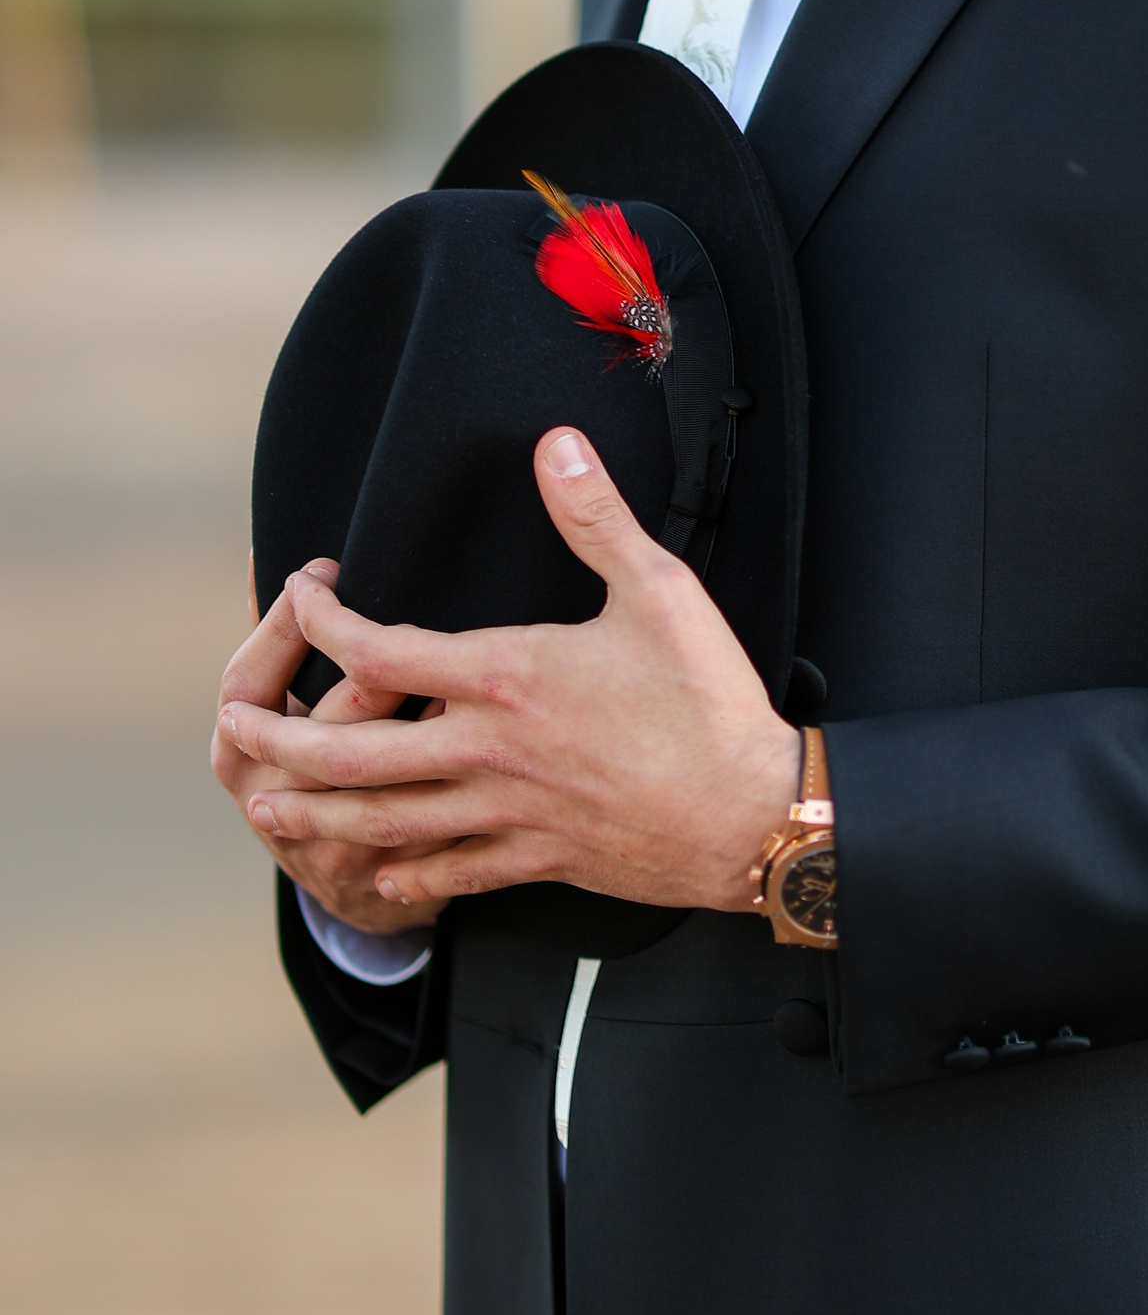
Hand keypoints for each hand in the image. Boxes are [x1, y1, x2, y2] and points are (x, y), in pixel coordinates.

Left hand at [215, 431, 804, 913]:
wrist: (751, 814)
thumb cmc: (710, 699)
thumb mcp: (660, 590)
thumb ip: (595, 516)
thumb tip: (555, 442)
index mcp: (507, 677)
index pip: (380, 650)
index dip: (323, 623)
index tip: (301, 597)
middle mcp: (490, 750)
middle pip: (355, 750)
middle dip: (281, 738)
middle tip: (229, 729)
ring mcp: (508, 812)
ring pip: (386, 819)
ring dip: (317, 809)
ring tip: (266, 804)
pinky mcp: (537, 858)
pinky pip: (450, 871)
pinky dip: (404, 872)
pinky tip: (377, 870)